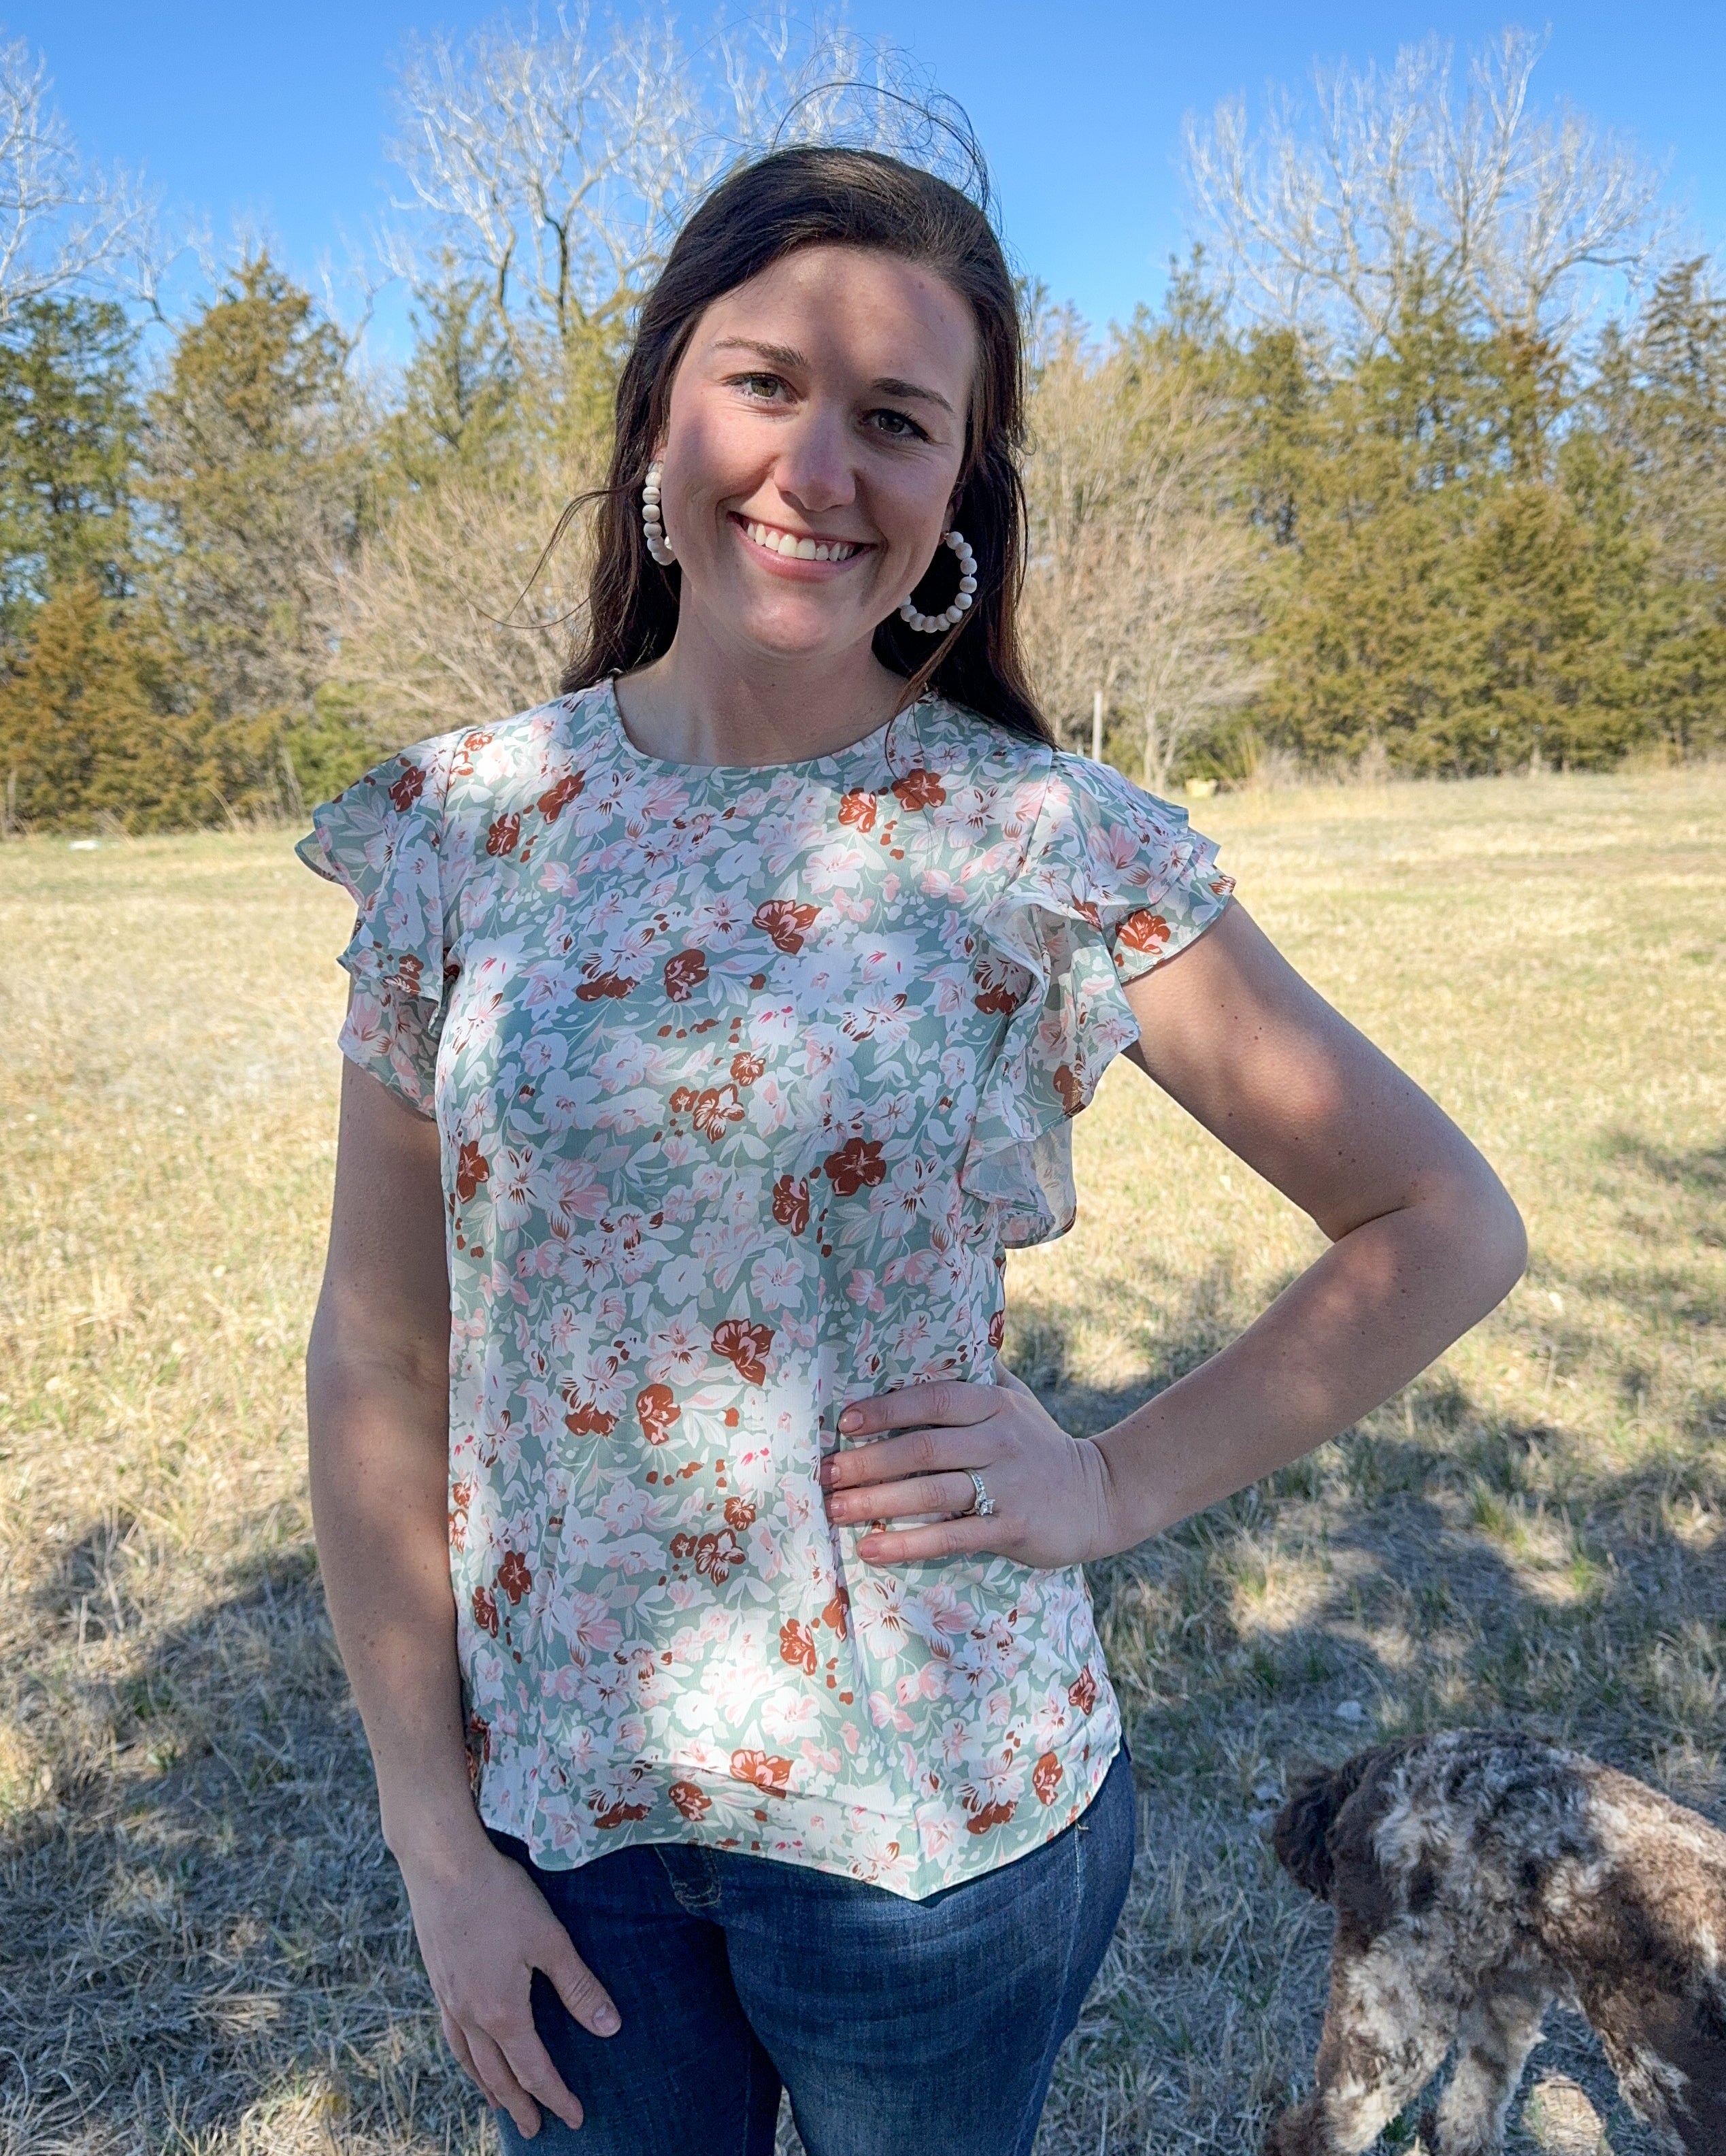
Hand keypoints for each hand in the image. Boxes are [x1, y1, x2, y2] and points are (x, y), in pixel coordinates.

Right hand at [397, 1833, 620, 2137]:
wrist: (442, 1864)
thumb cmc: (500, 1897)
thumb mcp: (549, 1940)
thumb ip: (579, 1987)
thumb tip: (610, 2029)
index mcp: (502, 2012)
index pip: (534, 2070)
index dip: (556, 2096)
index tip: (575, 2118)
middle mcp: (471, 2016)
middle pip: (499, 2075)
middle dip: (521, 2104)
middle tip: (536, 2130)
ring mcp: (448, 2000)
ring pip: (470, 2060)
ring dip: (489, 2087)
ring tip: (501, 2104)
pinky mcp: (437, 1980)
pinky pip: (451, 2035)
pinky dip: (465, 2056)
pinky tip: (469, 2051)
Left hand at [819, 1370, 1119, 1568]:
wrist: (1101, 1496)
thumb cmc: (1040, 1445)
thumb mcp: (1015, 1400)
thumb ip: (975, 1375)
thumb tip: (923, 1343)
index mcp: (995, 1404)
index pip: (934, 1400)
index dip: (887, 1409)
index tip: (844, 1422)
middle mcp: (1001, 1440)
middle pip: (923, 1449)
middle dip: (868, 1462)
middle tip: (824, 1474)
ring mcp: (1008, 1485)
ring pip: (932, 1493)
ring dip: (877, 1502)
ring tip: (834, 1510)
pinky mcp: (1013, 1527)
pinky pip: (953, 1536)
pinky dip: (909, 1545)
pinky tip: (872, 1550)